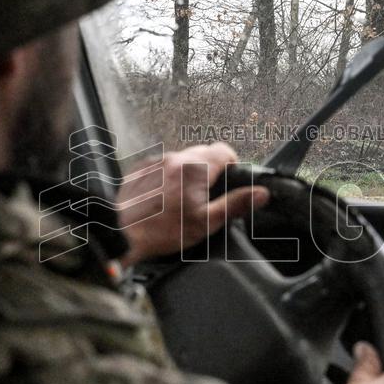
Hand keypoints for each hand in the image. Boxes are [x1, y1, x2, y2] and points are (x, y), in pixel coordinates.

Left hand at [116, 143, 269, 266]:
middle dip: (210, 171)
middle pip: (204, 153)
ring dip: (189, 175)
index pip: (224, 150)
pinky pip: (163, 166)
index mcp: (194, 168)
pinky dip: (169, 178)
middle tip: (207, 198)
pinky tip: (164, 200)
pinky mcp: (141, 169)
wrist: (121, 233)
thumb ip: (235, 204)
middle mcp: (175, 158)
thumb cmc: (162, 230)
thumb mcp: (206, 222)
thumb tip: (261, 193)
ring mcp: (156, 162)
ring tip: (183, 202)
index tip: (229, 181)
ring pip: (183, 160)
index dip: (231, 165)